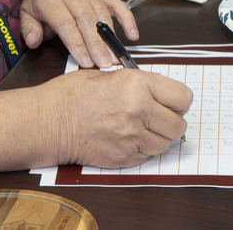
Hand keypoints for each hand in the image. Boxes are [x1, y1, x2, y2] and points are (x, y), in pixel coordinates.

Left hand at [19, 0, 137, 68]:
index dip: (77, 43)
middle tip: (104, 63)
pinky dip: (127, 19)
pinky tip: (132, 35)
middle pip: (86, 19)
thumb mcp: (25, 14)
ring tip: (114, 57)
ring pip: (102, 13)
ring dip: (110, 36)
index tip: (85, 62)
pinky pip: (117, 4)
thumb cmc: (39, 1)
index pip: (66, 23)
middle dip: (96, 43)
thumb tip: (34, 41)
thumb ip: (29, 29)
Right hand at [39, 67, 192, 169]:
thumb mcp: (107, 74)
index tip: (174, 101)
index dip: (179, 100)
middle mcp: (139, 111)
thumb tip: (159, 91)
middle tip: (158, 116)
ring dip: (158, 136)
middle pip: (179, 124)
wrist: (49, 122)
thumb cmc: (72, 95)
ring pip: (166, 143)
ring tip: (141, 127)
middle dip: (172, 120)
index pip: (183, 97)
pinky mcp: (125, 157)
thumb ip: (137, 83)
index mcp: (137, 85)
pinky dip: (143, 149)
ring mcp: (133, 137)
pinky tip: (127, 137)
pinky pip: (148, 155)